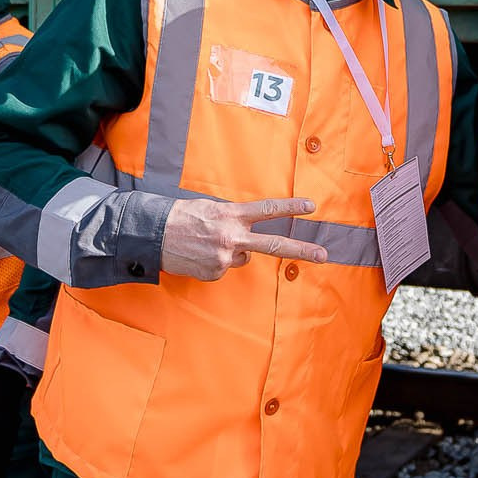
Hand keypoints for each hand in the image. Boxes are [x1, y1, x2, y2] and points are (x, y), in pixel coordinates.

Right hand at [160, 197, 327, 280]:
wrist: (153, 236)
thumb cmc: (182, 217)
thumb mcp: (211, 209)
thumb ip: (233, 219)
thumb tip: (247, 237)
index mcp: (231, 215)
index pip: (267, 210)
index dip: (291, 206)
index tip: (311, 205)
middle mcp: (232, 236)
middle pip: (274, 245)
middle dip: (301, 250)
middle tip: (324, 255)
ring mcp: (224, 257)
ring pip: (243, 257)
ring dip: (231, 252)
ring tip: (207, 244)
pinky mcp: (215, 272)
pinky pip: (225, 268)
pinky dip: (216, 262)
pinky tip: (199, 255)